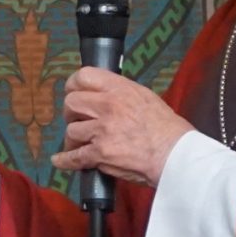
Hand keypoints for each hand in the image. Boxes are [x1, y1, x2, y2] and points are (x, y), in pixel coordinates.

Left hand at [51, 68, 192, 189]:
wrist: (175, 154)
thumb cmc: (168, 129)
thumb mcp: (146, 98)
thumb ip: (123, 94)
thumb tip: (105, 95)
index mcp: (120, 89)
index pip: (84, 76)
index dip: (73, 85)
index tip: (72, 92)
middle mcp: (108, 106)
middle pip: (72, 103)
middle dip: (71, 113)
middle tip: (76, 120)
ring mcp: (102, 130)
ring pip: (71, 130)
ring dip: (72, 139)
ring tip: (77, 144)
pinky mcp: (100, 153)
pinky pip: (74, 157)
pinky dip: (64, 160)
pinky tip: (60, 160)